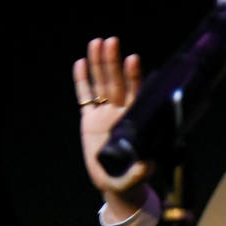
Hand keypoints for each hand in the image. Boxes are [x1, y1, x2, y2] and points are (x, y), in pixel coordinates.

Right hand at [73, 37, 150, 218]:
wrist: (115, 184)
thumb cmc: (129, 180)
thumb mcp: (133, 178)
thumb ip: (138, 172)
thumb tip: (145, 166)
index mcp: (134, 122)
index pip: (136, 94)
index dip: (134, 77)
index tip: (133, 60)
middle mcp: (120, 113)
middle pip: (116, 82)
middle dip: (113, 62)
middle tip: (112, 41)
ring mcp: (104, 114)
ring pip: (101, 84)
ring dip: (99, 64)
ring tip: (97, 43)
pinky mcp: (89, 120)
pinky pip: (85, 96)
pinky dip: (82, 80)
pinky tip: (80, 62)